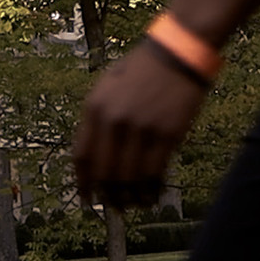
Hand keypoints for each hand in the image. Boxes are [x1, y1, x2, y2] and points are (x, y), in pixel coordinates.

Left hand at [73, 42, 208, 209]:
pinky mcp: (166, 134)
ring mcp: (140, 129)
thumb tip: (94, 158)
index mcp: (94, 109)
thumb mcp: (107, 87)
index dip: (83, 183)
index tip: (86, 198)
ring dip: (130, 197)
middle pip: (104, 172)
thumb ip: (98, 119)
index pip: (82, 156)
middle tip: (114, 207)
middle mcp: (114, 121)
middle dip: (108, 195)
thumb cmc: (141, 69)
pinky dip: (151, 190)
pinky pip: (154, 172)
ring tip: (133, 205)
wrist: (177, 53)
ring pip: (129, 177)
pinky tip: (151, 197)